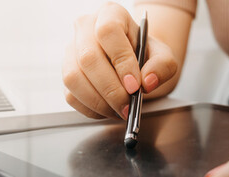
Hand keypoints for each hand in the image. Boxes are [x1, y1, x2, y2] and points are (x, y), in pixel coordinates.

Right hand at [63, 2, 177, 118]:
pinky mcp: (65, 73)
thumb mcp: (163, 55)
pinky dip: (90, 108)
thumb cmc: (143, 53)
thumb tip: (147, 81)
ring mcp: (71, 51)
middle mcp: (85, 28)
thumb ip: (163, 65)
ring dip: (98, 101)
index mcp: (110, 14)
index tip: (134, 85)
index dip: (121, 61)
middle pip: (88, 57)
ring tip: (119, 110)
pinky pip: (70, 95)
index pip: (108, 32)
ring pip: (73, 78)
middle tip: (127, 105)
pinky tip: (107, 109)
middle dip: (110, 89)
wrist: (130, 62)